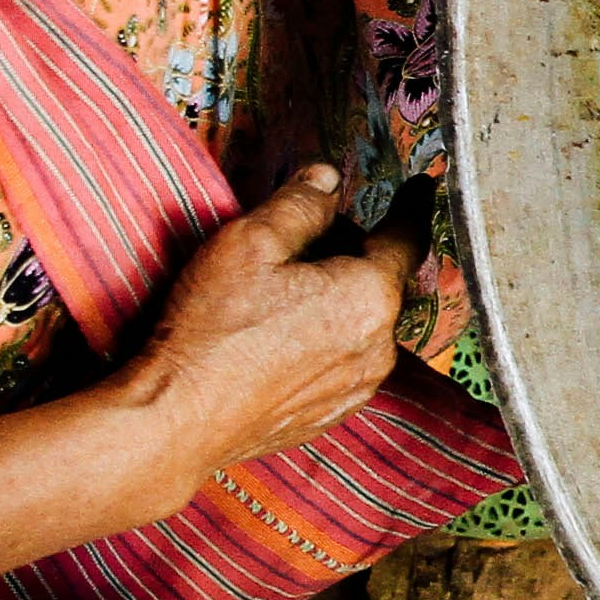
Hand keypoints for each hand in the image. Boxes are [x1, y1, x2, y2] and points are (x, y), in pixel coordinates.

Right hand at [121, 163, 421, 489]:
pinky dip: (324, 337)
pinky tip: (277, 335)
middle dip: (352, 252)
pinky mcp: (331, 412)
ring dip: (337, 298)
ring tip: (281, 291)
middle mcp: (378, 347)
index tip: (418, 190)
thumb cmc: (213, 331)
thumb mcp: (250, 242)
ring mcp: (357, 386)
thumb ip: (300, 204)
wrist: (181, 419)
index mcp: (369, 296)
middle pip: (380, 280)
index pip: (405, 237)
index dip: (411, 207)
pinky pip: (342, 360)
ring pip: (362, 322)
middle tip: (306, 237)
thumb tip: (328, 180)